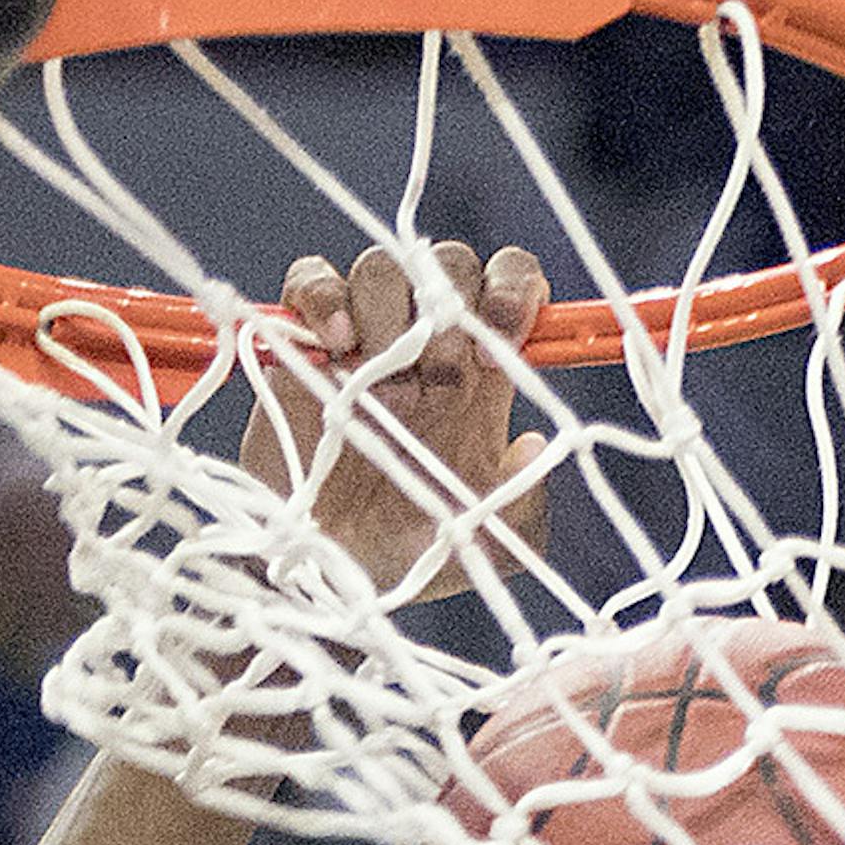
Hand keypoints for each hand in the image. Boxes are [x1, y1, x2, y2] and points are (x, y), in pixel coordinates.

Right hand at [239, 239, 548, 599]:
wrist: (328, 579)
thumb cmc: (411, 557)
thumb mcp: (489, 545)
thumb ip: (526, 502)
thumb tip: (541, 444)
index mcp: (479, 377)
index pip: (511, 287)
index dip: (514, 293)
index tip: (502, 348)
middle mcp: (426, 348)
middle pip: (449, 266)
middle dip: (448, 308)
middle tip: (433, 378)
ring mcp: (364, 341)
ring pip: (384, 267)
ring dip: (389, 308)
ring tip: (378, 374)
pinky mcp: (303, 347)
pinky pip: (312, 280)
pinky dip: (324, 296)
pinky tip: (337, 345)